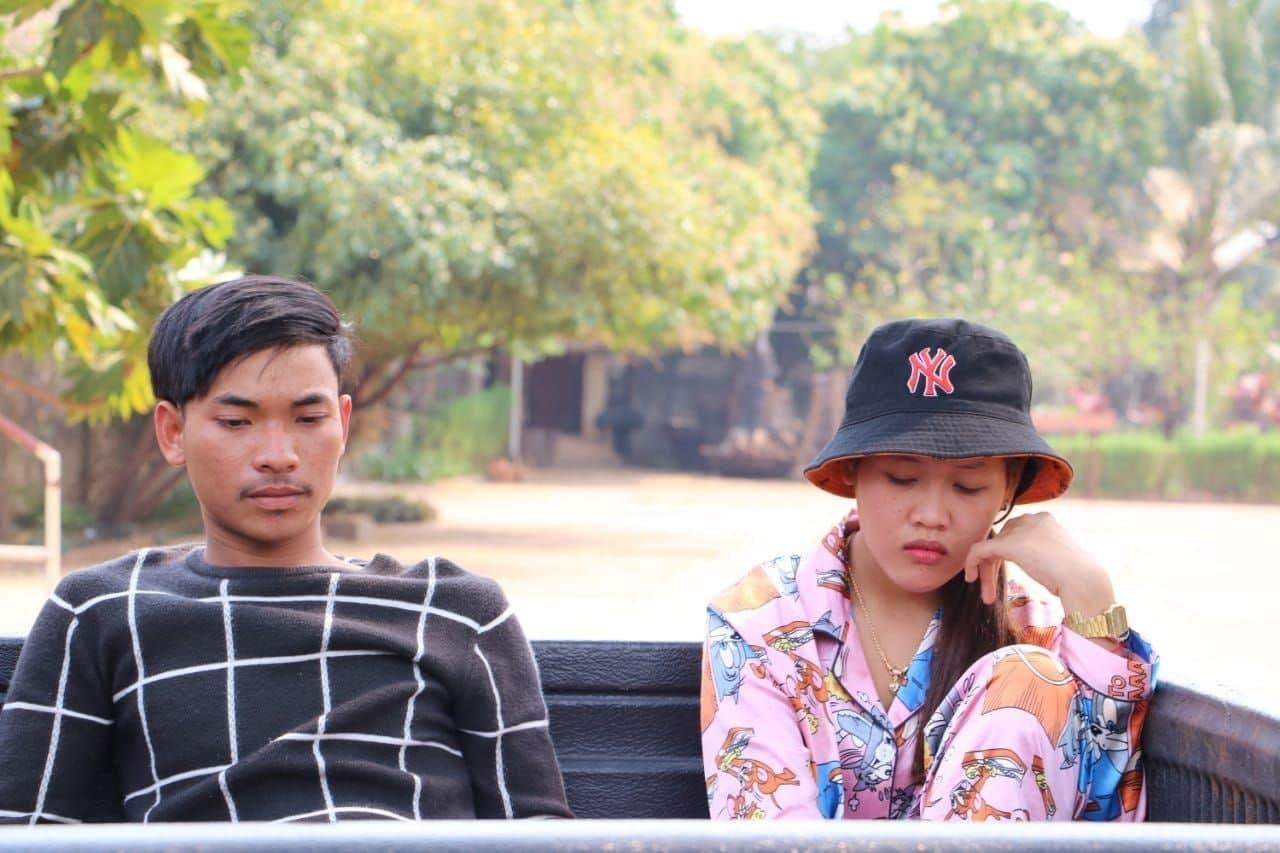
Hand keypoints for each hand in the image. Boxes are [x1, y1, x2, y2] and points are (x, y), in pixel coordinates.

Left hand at [961, 512, 1114, 615]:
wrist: (1084, 581)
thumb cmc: (1077, 579)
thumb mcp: (1058, 560)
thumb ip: (1042, 556)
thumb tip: (1038, 564)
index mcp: (1045, 520)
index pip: (1015, 534)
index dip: (1004, 556)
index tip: (1003, 578)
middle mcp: (1031, 519)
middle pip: (1001, 541)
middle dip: (993, 566)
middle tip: (990, 592)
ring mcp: (1020, 530)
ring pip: (991, 548)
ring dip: (986, 573)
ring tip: (987, 597)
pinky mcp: (1009, 543)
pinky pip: (980, 550)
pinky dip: (972, 563)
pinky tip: (971, 578)